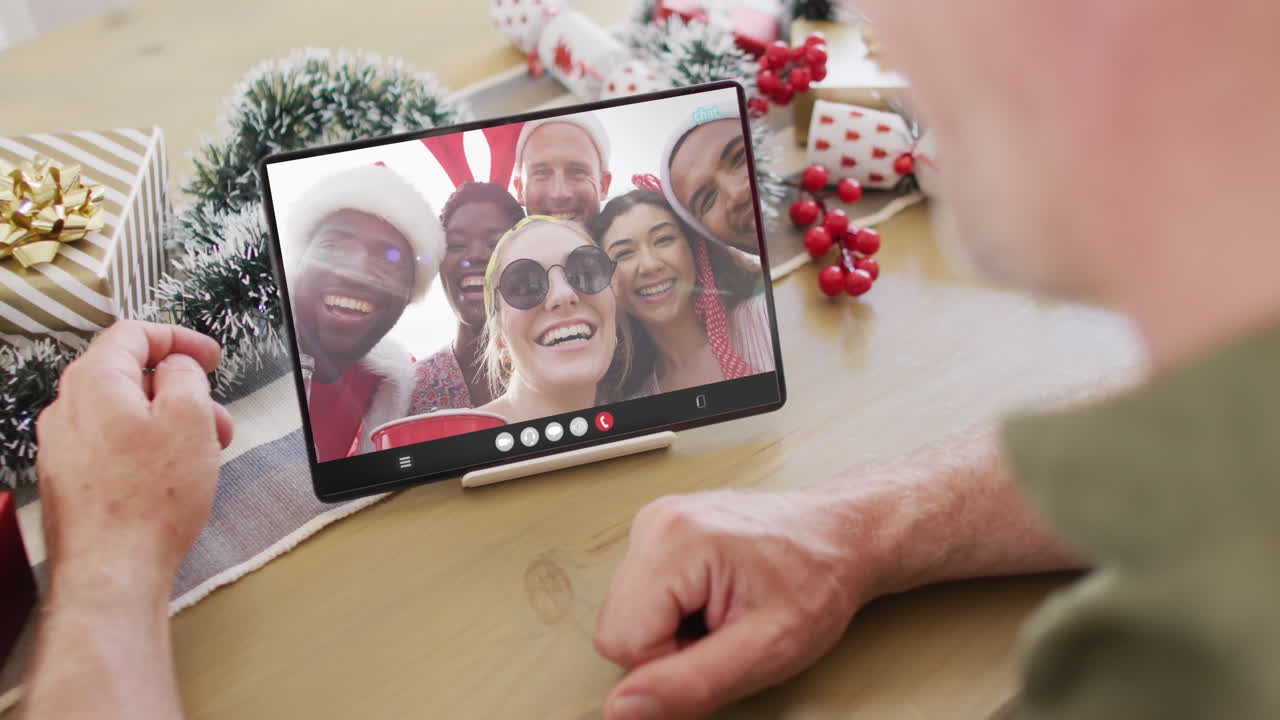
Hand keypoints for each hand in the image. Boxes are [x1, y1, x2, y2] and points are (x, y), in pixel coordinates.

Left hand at [36, 321, 232, 585]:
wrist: (112, 568)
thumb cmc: (149, 500)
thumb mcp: (190, 417)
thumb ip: (185, 374)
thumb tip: (177, 367)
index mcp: (94, 381)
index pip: (133, 334)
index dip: (179, 338)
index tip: (208, 355)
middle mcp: (67, 409)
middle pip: (128, 376)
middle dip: (180, 390)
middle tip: (216, 415)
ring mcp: (62, 446)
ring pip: (122, 414)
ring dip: (167, 423)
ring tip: (202, 454)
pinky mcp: (68, 479)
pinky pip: (111, 446)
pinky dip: (145, 448)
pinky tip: (172, 477)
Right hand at [594, 490, 880, 719]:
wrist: (842, 537)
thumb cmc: (818, 580)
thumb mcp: (766, 649)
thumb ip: (689, 685)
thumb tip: (622, 709)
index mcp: (674, 540)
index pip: (622, 643)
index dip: (673, 666)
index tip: (723, 646)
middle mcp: (656, 522)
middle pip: (617, 627)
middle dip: (670, 647)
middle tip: (727, 630)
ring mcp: (656, 522)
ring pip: (627, 614)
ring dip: (673, 630)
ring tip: (725, 611)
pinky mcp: (661, 531)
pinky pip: (642, 596)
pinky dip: (676, 610)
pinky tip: (716, 598)